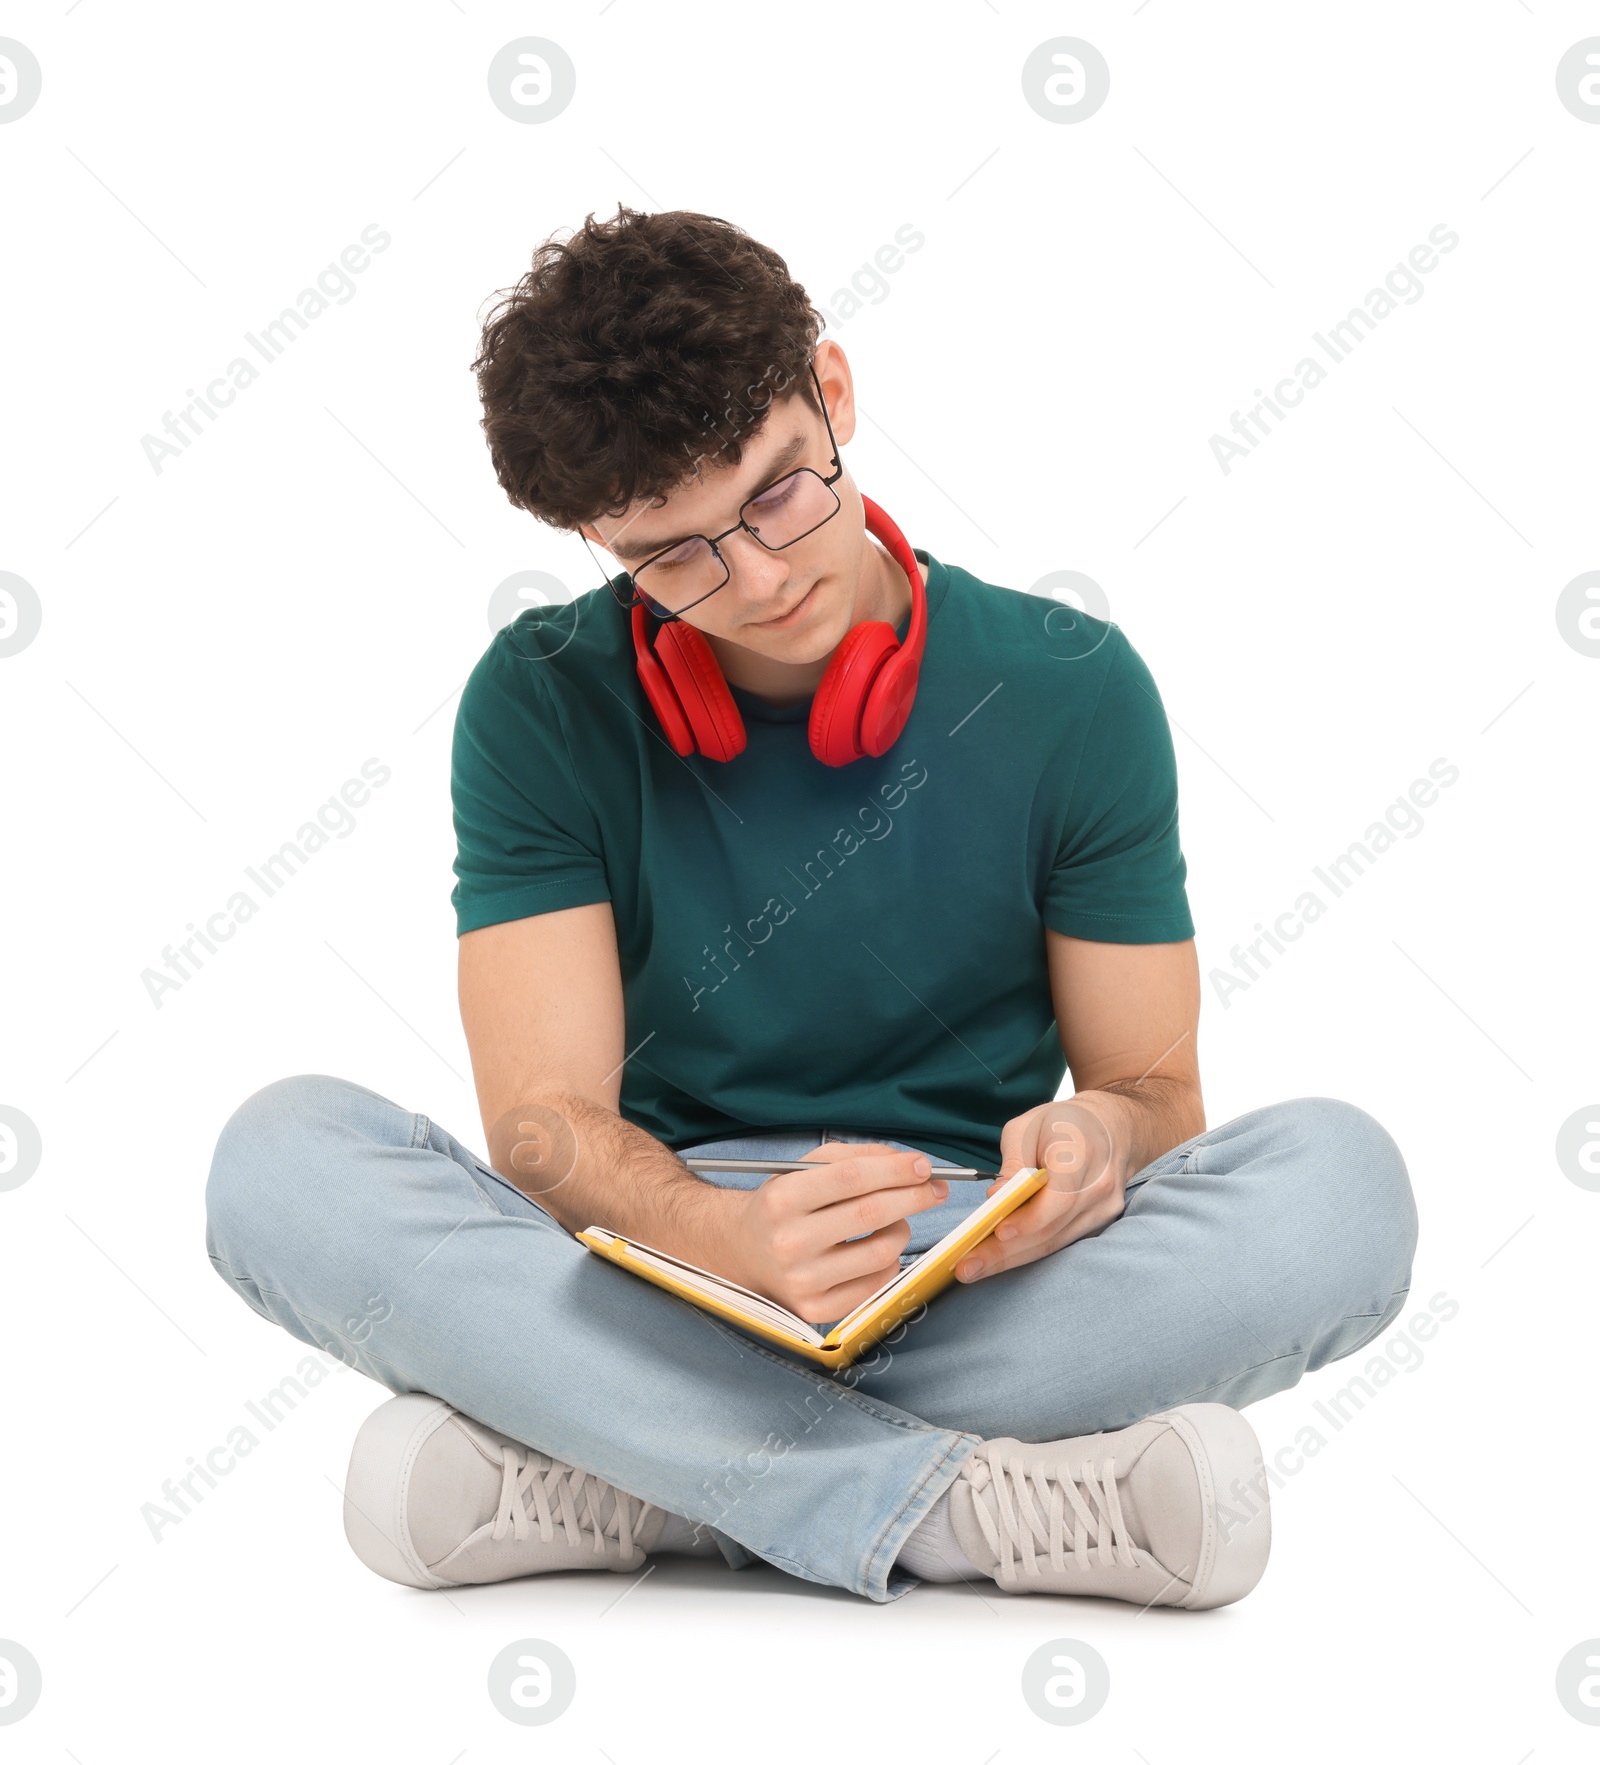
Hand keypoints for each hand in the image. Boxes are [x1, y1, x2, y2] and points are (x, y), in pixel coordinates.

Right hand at [704, 1143, 949, 1323]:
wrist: (742, 1253)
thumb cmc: (782, 1205)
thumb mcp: (803, 1169)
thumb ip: (854, 1157)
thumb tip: (907, 1164)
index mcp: (783, 1198)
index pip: (852, 1178)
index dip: (895, 1170)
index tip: (923, 1166)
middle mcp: (789, 1241)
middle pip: (871, 1214)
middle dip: (914, 1197)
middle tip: (935, 1189)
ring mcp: (802, 1280)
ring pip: (882, 1252)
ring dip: (901, 1230)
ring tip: (894, 1220)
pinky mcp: (816, 1310)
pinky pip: (876, 1284)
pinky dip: (889, 1263)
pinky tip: (877, 1250)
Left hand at [955, 1095, 1126, 1282]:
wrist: (1112, 1126)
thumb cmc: (1063, 1123)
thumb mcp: (1028, 1126)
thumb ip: (1013, 1162)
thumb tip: (996, 1197)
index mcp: (1082, 1153)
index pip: (1059, 1197)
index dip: (1030, 1219)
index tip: (998, 1232)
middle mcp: (1099, 1186)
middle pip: (1052, 1228)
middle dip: (1007, 1252)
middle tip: (967, 1267)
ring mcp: (1105, 1208)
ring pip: (1055, 1242)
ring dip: (1013, 1259)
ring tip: (974, 1269)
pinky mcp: (1100, 1221)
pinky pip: (1061, 1241)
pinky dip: (1029, 1251)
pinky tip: (1001, 1260)